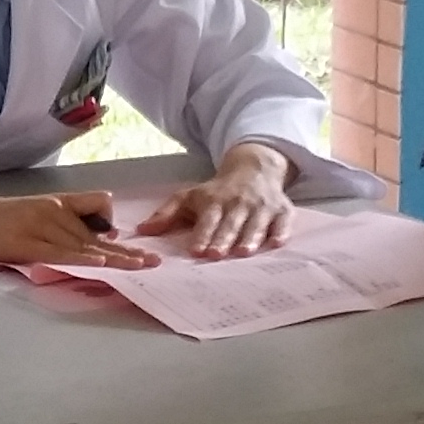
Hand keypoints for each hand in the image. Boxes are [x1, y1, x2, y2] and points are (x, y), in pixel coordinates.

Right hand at [0, 187, 156, 267]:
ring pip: (86, 246)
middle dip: (127, 250)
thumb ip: (58, 222)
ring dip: (115, 259)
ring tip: (140, 267)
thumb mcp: (32, 211)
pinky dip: (84, 259)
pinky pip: (62, 253)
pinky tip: (102, 265)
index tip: (125, 243)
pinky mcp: (29, 245)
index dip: (112, 226)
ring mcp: (43, 228)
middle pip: (98, 234)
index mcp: (58, 203)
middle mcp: (56, 213)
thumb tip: (82, 240)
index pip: (97, 207)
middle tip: (154, 261)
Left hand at [137, 143, 296, 258]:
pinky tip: (277, 244)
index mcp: (214, 201)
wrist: (254, 168)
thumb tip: (141, 231)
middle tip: (216, 255)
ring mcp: (261, 206)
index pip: (208, 219)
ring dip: (250, 238)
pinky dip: (281, 232)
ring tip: (244, 253)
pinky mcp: (282, 210)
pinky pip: (283, 222)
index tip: (196, 250)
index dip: (202, 234)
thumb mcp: (190, 196)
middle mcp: (238, 203)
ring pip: (255, 224)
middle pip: (230, 223)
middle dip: (223, 238)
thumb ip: (166, 214)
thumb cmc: (218, 191)